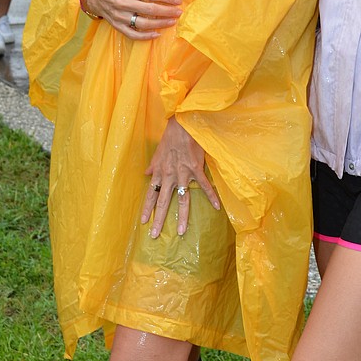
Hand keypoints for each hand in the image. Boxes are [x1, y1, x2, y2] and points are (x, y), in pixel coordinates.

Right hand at [83, 0, 181, 38]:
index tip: (178, 1)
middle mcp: (124, 3)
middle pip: (150, 10)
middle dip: (167, 12)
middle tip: (178, 12)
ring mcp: (120, 17)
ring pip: (143, 23)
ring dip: (160, 24)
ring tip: (172, 22)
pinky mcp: (118, 26)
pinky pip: (133, 34)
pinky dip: (145, 36)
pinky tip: (157, 34)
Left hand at [141, 119, 219, 237]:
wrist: (183, 124)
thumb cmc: (170, 137)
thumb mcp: (158, 152)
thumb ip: (152, 165)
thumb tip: (145, 173)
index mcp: (159, 172)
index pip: (151, 194)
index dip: (147, 209)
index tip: (144, 222)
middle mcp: (169, 176)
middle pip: (163, 202)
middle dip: (159, 219)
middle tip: (155, 235)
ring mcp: (183, 174)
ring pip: (182, 199)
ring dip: (182, 217)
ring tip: (181, 232)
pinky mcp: (196, 169)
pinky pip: (204, 186)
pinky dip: (211, 197)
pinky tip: (217, 207)